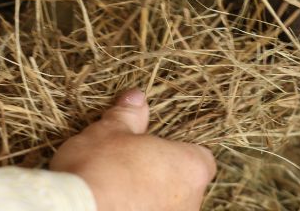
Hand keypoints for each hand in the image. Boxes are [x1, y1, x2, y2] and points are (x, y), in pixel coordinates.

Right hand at [51, 90, 215, 210]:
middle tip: (131, 165)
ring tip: (118, 188)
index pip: (200, 157)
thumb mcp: (110, 131)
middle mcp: (191, 202)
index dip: (176, 151)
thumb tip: (136, 98)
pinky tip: (115, 204)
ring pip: (167, 205)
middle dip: (161, 175)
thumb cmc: (99, 168)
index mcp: (191, 168)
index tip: (153, 148)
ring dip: (149, 197)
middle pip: (183, 184)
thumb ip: (129, 116)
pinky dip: (137, 210)